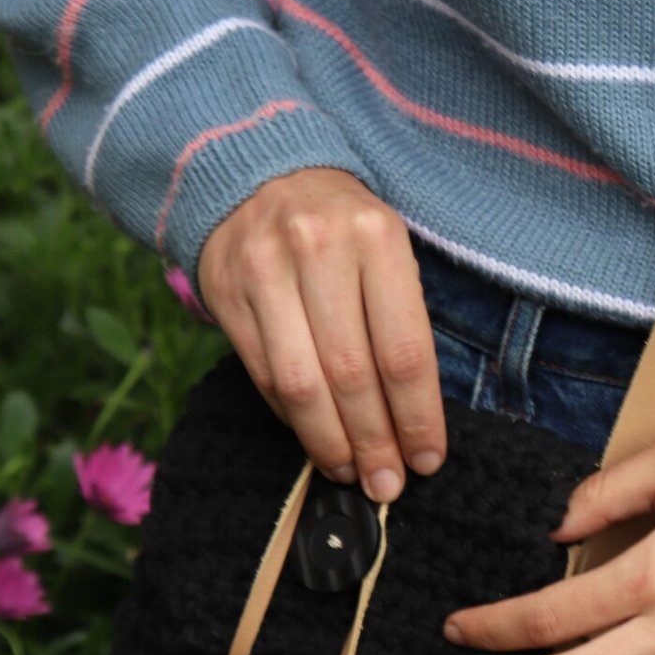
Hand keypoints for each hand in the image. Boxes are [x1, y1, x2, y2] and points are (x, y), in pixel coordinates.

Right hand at [196, 168, 445, 497]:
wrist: (256, 170)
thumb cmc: (342, 223)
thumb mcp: (386, 244)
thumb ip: (400, 317)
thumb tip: (414, 416)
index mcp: (376, 237)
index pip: (403, 349)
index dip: (417, 416)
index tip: (429, 458)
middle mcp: (318, 250)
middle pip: (352, 374)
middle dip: (375, 441)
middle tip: (389, 484)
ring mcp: (265, 272)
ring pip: (301, 383)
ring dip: (330, 442)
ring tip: (352, 472)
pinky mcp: (226, 293)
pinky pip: (263, 374)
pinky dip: (292, 417)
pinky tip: (315, 437)